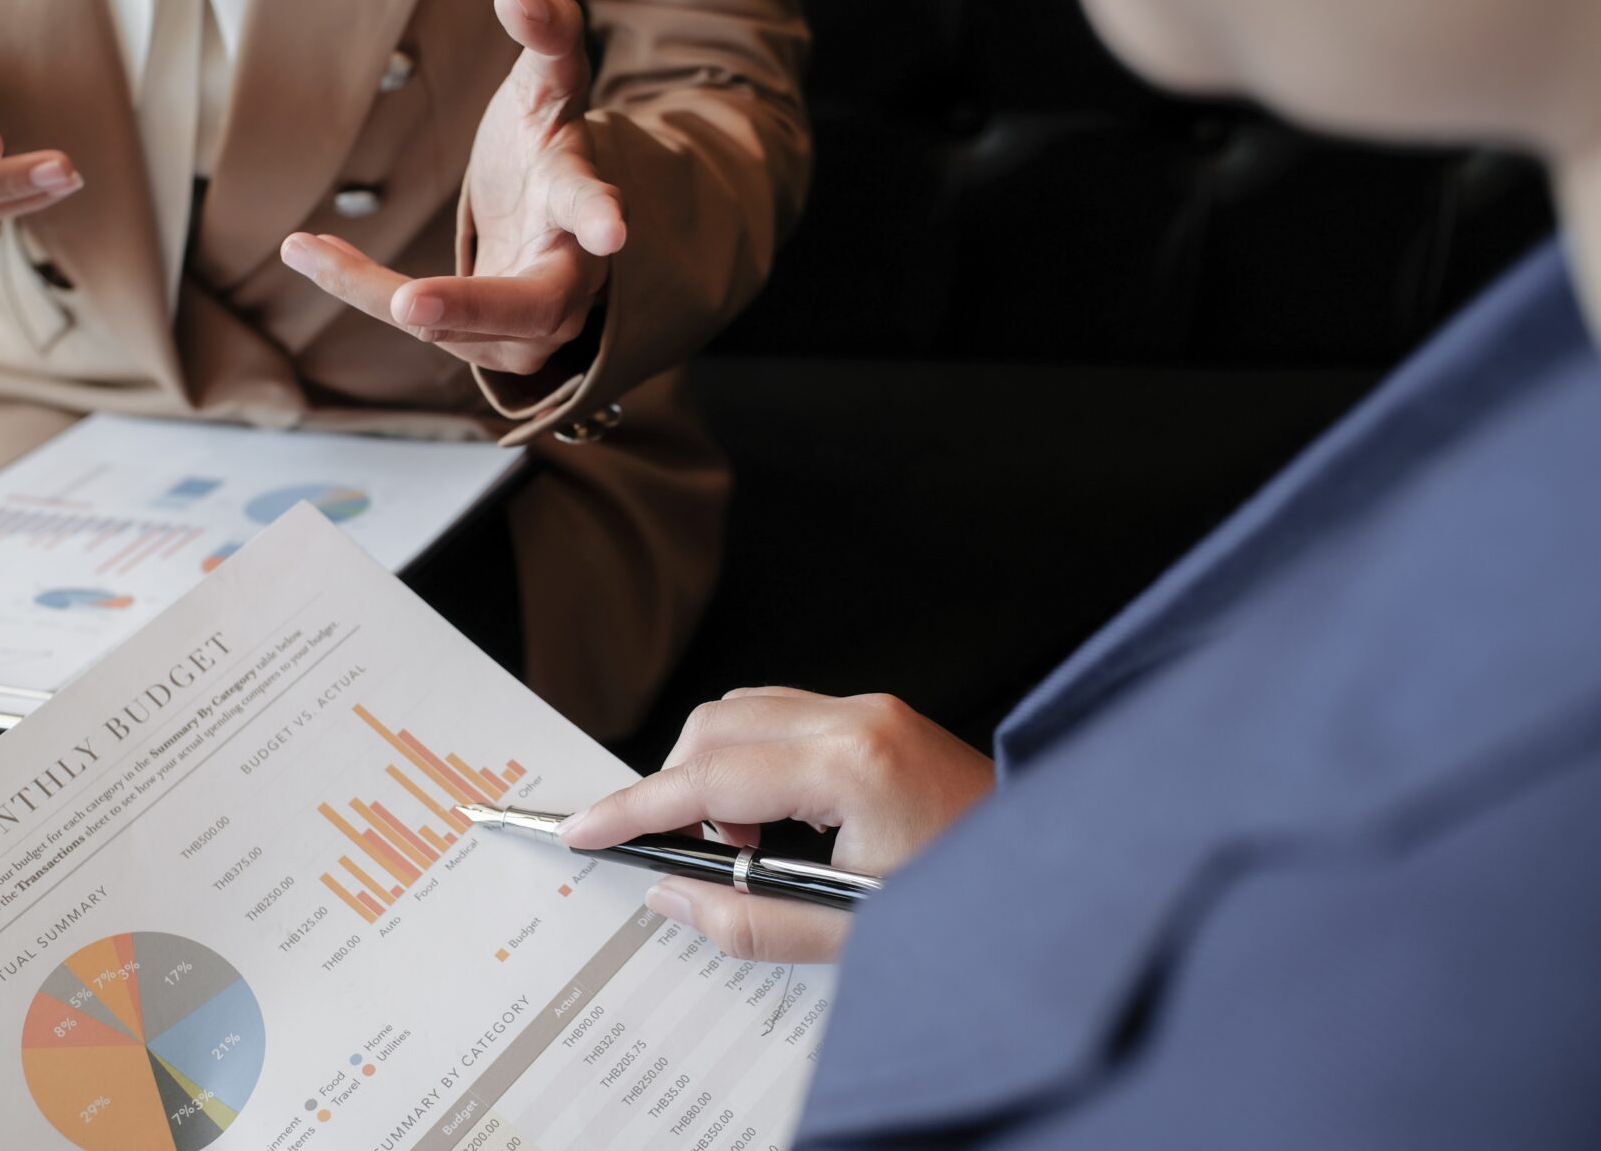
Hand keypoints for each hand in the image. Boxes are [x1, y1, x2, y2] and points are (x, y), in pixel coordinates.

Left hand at [280, 0, 624, 375]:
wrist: (547, 222)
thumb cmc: (545, 146)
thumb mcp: (547, 85)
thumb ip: (549, 34)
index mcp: (581, 207)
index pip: (594, 210)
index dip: (601, 217)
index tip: (613, 231)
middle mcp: (568, 278)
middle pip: (534, 306)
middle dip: (472, 307)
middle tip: (411, 307)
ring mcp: (530, 326)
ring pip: (453, 327)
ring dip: (375, 292)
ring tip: (309, 250)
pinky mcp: (483, 344)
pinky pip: (417, 322)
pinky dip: (359, 288)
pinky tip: (308, 251)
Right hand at [560, 688, 995, 962]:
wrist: (1060, 879)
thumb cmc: (975, 905)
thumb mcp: (853, 934)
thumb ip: (748, 918)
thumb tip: (672, 891)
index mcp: (854, 765)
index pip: (709, 779)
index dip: (635, 809)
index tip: (583, 830)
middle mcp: (861, 717)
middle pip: (717, 725)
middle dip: (678, 790)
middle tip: (691, 860)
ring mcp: (874, 709)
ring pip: (745, 713)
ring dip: (718, 776)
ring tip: (748, 851)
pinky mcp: (882, 716)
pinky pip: (783, 718)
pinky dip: (755, 765)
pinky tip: (779, 825)